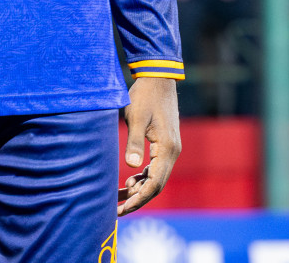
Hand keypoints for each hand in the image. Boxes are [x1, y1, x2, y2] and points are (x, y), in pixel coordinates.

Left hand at [119, 77, 181, 214]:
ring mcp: (170, 148)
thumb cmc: (145, 96)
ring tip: (118, 196)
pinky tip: (129, 180)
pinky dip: (143, 178)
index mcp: (167, 148)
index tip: (121, 209)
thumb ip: (134, 142)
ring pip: (157, 178)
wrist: (159, 78)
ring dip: (139, 189)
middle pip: (157, 185)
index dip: (138, 199)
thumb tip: (131, 167)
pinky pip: (156, 169)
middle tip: (116, 210)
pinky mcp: (165, 145)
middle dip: (138, 199)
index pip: (155, 183)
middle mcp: (172, 151)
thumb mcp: (137, 118)